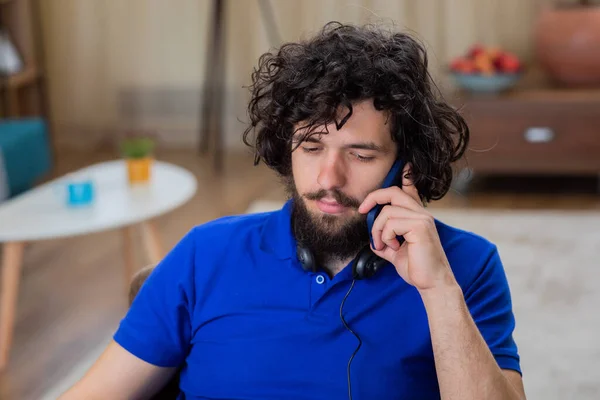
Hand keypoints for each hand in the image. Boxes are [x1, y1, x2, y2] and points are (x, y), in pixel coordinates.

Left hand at [357, 165, 456, 292]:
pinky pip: (391, 223)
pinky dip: (385, 237)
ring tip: (383, 245)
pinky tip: (394, 248)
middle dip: (373, 198)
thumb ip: (385, 241)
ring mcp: (422, 218)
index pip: (410, 190)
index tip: (405, 166)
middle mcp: (421, 213)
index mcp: (416, 216)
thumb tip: (372, 240)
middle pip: (393, 192)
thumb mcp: (395, 251)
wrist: (431, 283)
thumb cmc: (416, 268)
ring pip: (387, 212)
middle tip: (361, 210)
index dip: (407, 176)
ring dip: (377, 230)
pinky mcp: (420, 226)